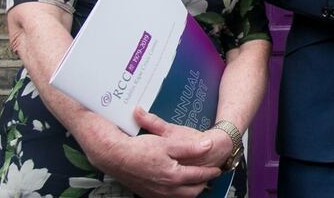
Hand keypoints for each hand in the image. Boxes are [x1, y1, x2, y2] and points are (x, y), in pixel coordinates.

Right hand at [86, 109, 222, 197]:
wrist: (116, 157)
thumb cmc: (141, 149)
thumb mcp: (169, 142)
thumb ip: (191, 147)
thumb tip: (208, 145)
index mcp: (174, 176)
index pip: (199, 176)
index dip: (210, 172)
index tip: (217, 169)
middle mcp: (166, 189)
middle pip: (192, 192)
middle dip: (202, 184)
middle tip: (209, 177)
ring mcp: (156, 194)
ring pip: (180, 197)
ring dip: (190, 190)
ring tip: (195, 182)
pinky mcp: (147, 195)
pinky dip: (176, 193)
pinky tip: (176, 185)